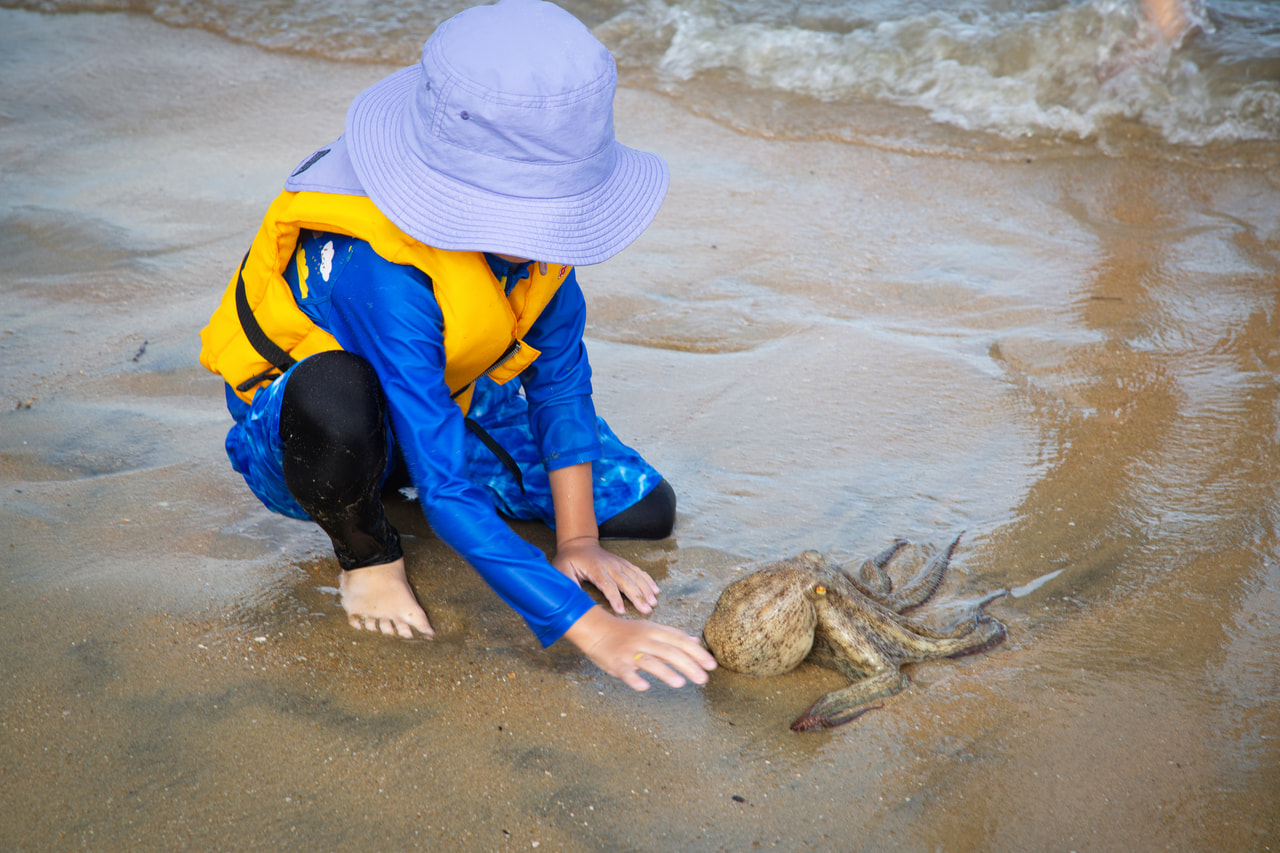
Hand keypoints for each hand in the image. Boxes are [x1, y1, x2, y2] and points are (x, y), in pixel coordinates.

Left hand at [553, 536, 658, 614]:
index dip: (615, 598)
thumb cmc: (569, 560)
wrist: (579, 544)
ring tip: (653, 602)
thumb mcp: (562, 571)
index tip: (621, 610)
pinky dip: (648, 580)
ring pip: (635, 577)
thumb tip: (571, 598)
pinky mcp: (623, 564)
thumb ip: (567, 583)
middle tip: (646, 609)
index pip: (608, 585)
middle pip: (626, 582)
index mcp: (596, 569)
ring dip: (646, 589)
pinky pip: (638, 571)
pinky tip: (655, 589)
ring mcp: (619, 564)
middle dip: (637, 596)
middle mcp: (610, 566)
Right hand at [563, 606, 716, 690]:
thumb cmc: (626, 632)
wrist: (596, 629)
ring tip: (681, 683)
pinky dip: (635, 679)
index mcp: (654, 631)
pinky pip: (627, 672)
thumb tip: (695, 642)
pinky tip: (644, 687)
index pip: (680, 641)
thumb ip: (672, 635)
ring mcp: (630, 652)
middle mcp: (644, 640)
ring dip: (666, 672)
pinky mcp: (617, 663)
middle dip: (689, 665)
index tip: (712, 664)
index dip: (697, 652)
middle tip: (704, 679)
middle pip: (670, 652)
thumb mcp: (650, 629)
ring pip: (650, 661)